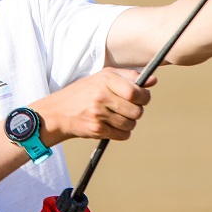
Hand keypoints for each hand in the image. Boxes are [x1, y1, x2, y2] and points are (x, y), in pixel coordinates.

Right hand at [33, 68, 155, 145]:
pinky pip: (123, 135)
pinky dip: (122, 132)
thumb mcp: (103, 78)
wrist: (57, 112)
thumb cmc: (84, 93)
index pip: (135, 91)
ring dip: (129, 123)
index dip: (144, 96)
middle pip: (136, 110)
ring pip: (131, 124)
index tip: (142, 98)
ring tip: (117, 117)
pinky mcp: (97, 129)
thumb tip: (153, 81)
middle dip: (137, 111)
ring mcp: (98, 113)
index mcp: (105, 79)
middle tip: (128, 109)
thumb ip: (129, 77)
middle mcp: (101, 95)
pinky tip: (112, 126)